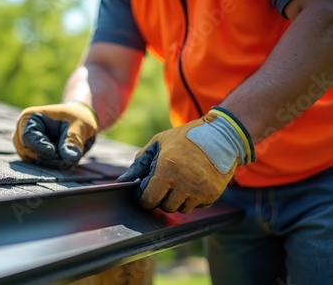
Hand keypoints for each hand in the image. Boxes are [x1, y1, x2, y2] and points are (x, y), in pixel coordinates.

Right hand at [13, 102, 98, 168]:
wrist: (80, 125)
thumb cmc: (78, 119)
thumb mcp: (80, 126)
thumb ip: (73, 141)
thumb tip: (71, 159)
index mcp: (30, 118)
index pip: (27, 137)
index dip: (40, 147)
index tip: (52, 152)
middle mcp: (23, 132)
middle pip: (29, 152)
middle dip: (49, 158)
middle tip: (68, 158)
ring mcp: (26, 146)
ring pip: (34, 162)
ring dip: (52, 163)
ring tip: (69, 158)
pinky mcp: (33, 156)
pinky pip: (39, 167)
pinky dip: (53, 166)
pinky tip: (65, 162)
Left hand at [117, 107, 254, 213]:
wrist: (222, 136)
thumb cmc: (185, 138)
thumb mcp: (159, 143)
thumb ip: (140, 163)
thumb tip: (123, 180)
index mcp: (167, 169)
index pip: (148, 200)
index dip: (144, 197)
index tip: (146, 190)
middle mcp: (183, 183)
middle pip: (165, 207)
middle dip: (161, 197)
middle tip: (166, 182)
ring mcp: (199, 191)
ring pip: (181, 209)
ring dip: (177, 199)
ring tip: (181, 181)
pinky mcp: (212, 195)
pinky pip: (196, 206)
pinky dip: (193, 199)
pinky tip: (194, 182)